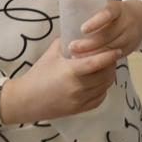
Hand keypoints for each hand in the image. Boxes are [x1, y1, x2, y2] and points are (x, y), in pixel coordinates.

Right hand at [0, 39, 118, 123]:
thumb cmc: (37, 75)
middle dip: (111, 65)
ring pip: (104, 87)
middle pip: (104, 75)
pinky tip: (99, 83)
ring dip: (108, 77)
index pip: (97, 63)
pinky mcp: (78, 110)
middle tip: (111, 57)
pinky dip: (102, 90)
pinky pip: (98, 99)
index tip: (117, 49)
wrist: (24, 100)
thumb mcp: (51, 55)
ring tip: (106, 68)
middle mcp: (77, 87)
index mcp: (70, 71)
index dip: (109, 56)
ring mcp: (79, 100)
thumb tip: (78, 31)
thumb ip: (66, 42)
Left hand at [69, 0, 141, 58]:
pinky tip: (89, 63)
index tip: (82, 29)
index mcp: (119, 8)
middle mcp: (127, 22)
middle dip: (89, 43)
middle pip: (108, 35)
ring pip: (110, 48)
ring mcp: (130, 36)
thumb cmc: (115, 12)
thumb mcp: (105, 3)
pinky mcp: (130, 48)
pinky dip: (101, 61)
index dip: (96, 22)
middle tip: (72, 47)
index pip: (108, 13)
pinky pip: (114, 57)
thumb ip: (88, 2)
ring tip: (76, 56)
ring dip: (93, 54)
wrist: (140, 18)